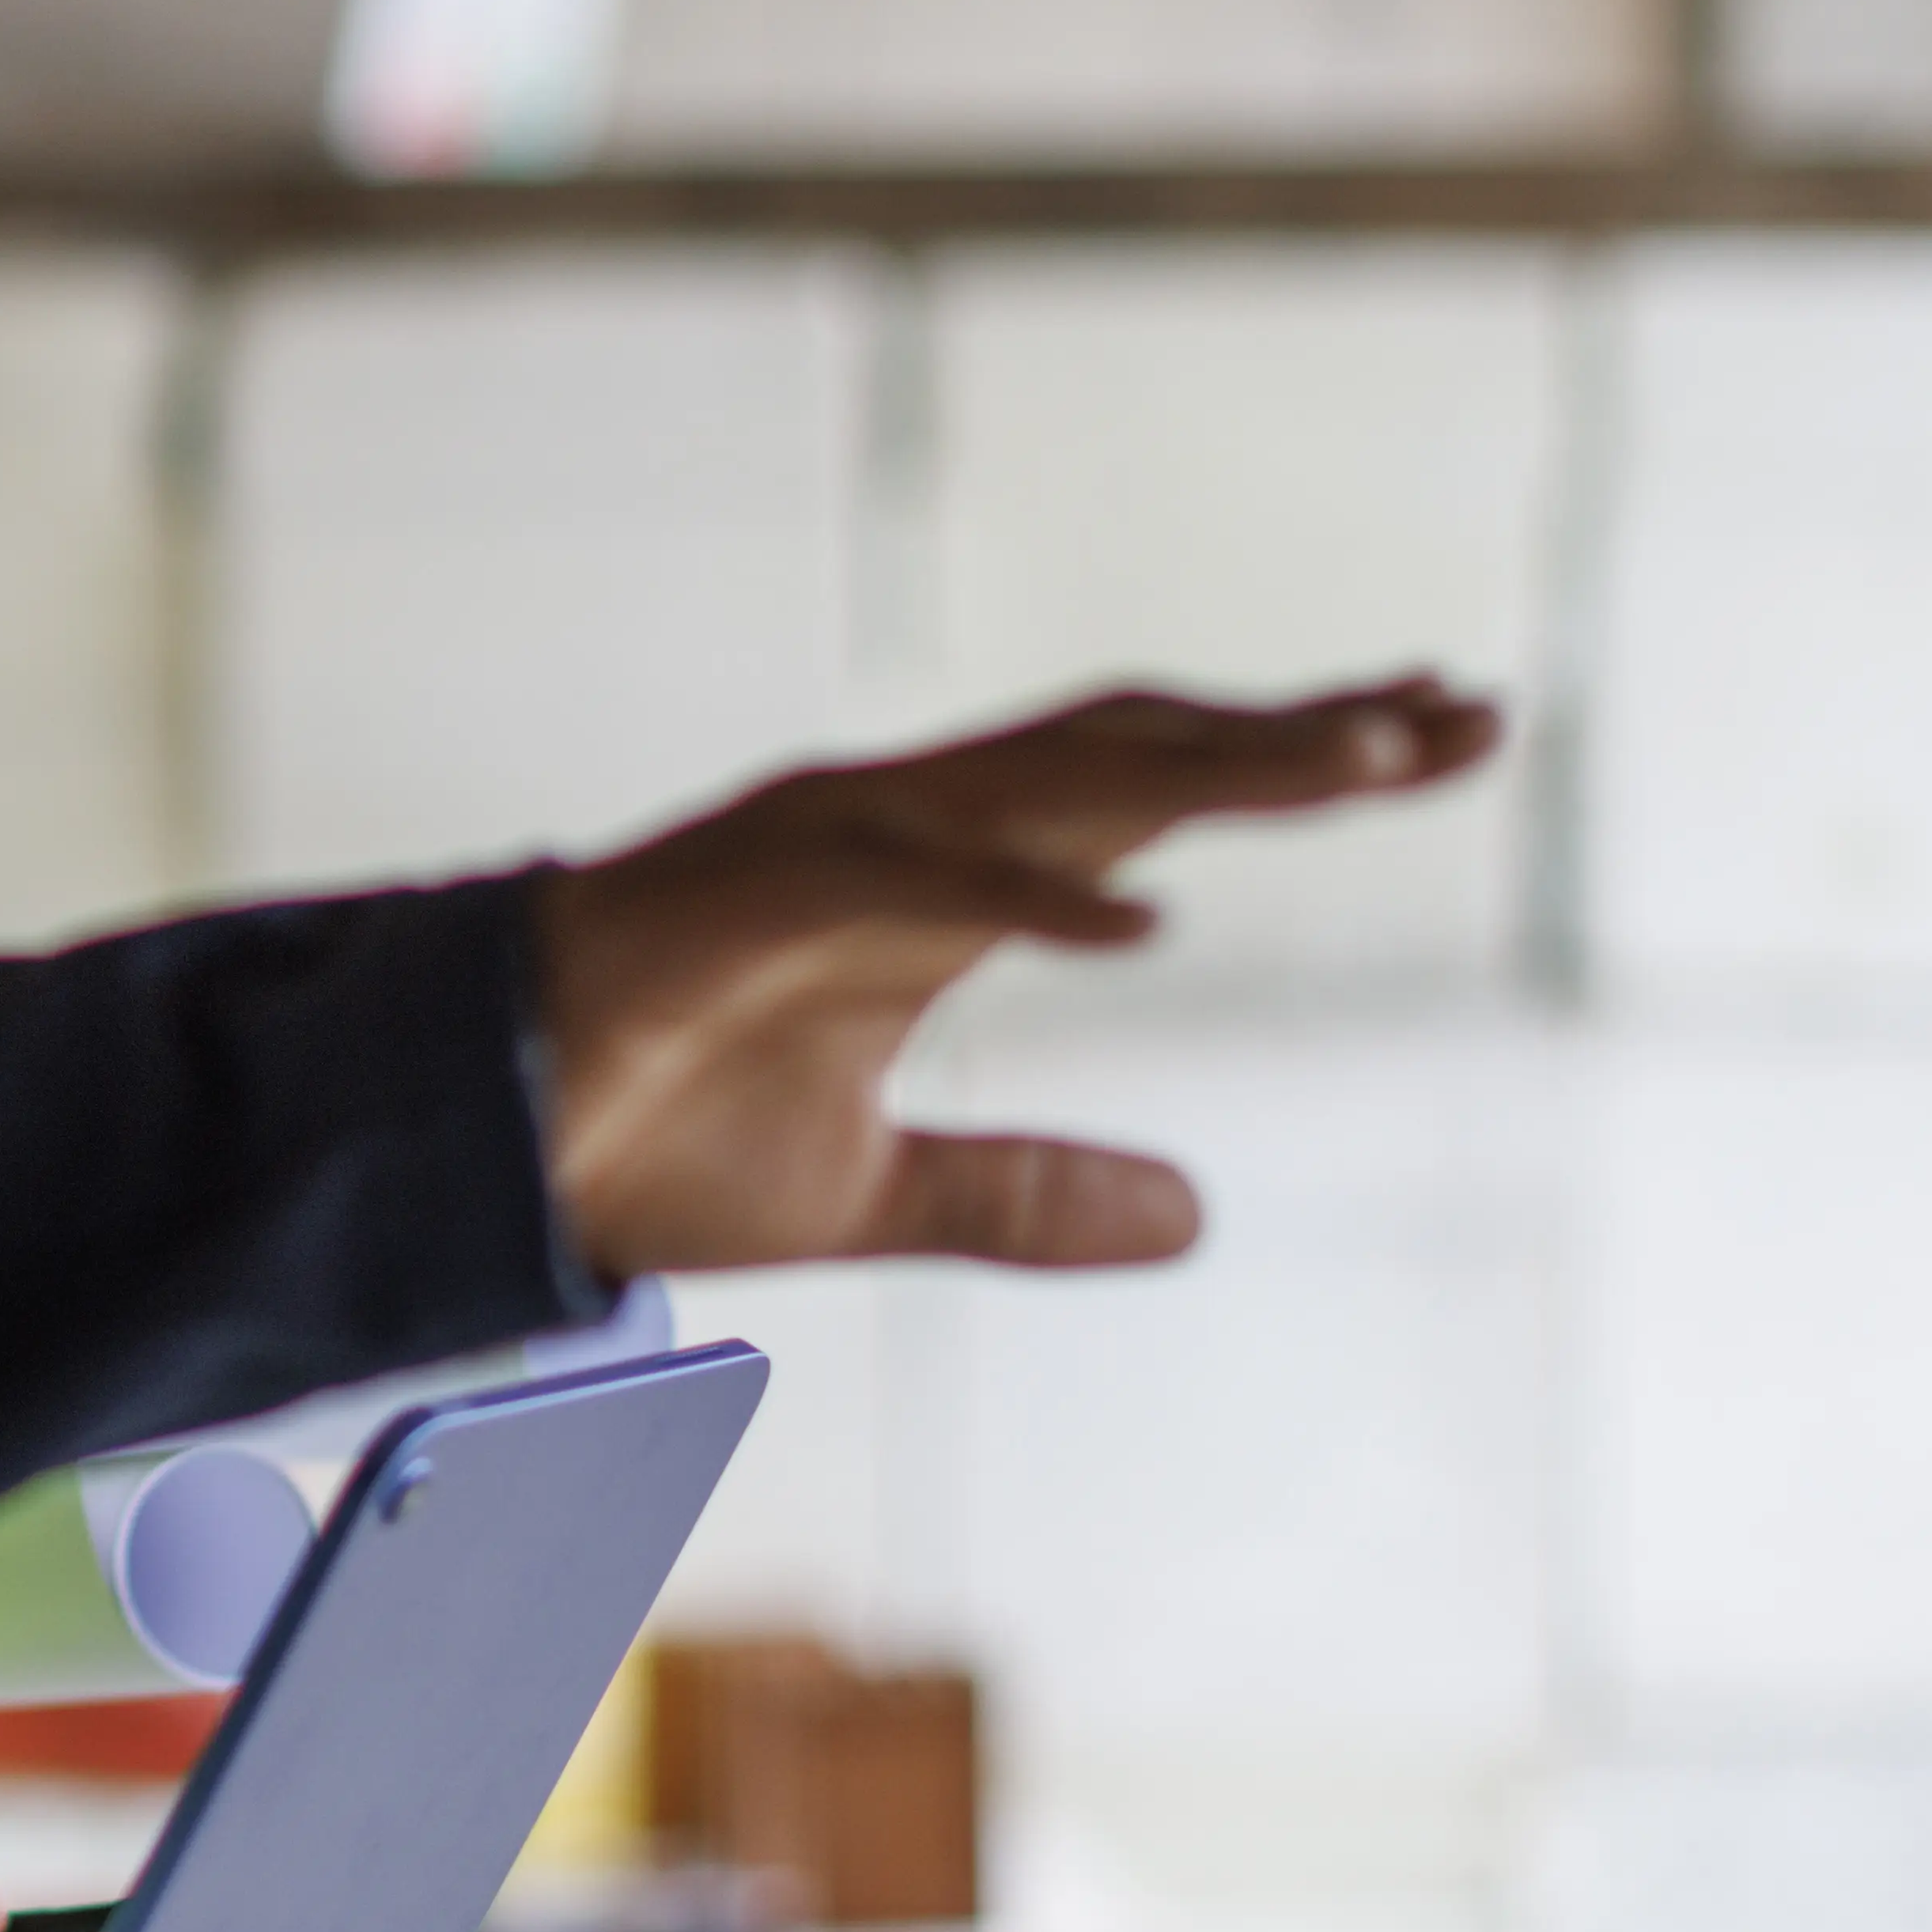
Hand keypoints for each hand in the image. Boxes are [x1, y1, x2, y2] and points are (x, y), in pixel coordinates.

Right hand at [526, 675, 1499, 1277]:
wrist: (462, 1149)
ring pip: (1052, 779)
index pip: (1156, 785)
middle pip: (1138, 750)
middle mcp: (898, 829)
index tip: (1450, 730)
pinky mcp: (750, 900)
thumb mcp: (874, 1197)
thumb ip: (1027, 1197)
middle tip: (1469, 713)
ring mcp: (823, 848)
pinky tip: (1148, 924)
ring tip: (1368, 761)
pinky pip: (915, 884)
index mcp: (940, 877)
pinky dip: (1031, 893)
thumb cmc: (644, 1138)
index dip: (1299, 755)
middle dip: (1304, 730)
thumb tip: (1196, 1218)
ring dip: (1213, 770)